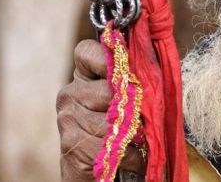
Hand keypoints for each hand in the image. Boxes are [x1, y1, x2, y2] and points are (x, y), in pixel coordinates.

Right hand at [57, 39, 146, 180]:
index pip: (87, 51)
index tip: (127, 73)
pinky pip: (111, 146)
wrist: (102, 176)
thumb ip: (134, 82)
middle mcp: (69, 94)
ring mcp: (67, 119)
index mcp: (82, 77)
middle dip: (134, 108)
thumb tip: (153, 69)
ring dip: (134, 136)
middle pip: (110, 88)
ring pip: (113, 119)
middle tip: (143, 121)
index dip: (110, 58)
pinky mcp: (71, 145)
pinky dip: (131, 157)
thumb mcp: (127, 102)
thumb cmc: (122, 134)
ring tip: (138, 143)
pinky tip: (132, 159)